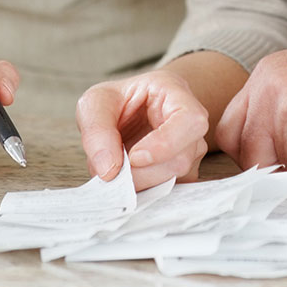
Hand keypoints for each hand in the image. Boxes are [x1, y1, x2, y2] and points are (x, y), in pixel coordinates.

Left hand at [77, 68, 209, 190]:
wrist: (127, 113)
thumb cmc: (116, 101)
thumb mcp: (95, 103)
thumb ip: (97, 130)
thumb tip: (108, 170)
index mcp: (175, 94)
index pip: (190, 121)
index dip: (166, 143)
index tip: (135, 157)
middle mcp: (190, 125)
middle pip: (181, 160)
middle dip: (141, 173)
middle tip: (113, 169)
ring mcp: (191, 152)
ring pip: (174, 180)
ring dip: (138, 183)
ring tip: (116, 167)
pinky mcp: (183, 175)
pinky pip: (167, 192)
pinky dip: (142, 190)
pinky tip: (128, 176)